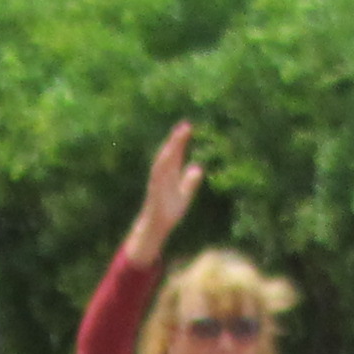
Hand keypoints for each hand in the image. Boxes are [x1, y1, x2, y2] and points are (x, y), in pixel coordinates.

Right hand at [125, 118, 203, 266]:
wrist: (158, 227)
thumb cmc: (169, 211)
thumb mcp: (184, 194)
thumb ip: (190, 181)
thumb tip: (198, 168)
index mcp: (170, 174)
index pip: (176, 154)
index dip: (181, 141)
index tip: (188, 127)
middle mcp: (162, 175)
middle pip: (169, 154)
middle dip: (176, 140)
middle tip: (185, 126)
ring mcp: (157, 183)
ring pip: (163, 162)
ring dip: (170, 150)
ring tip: (178, 138)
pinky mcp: (155, 192)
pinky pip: (158, 178)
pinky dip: (163, 167)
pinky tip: (168, 158)